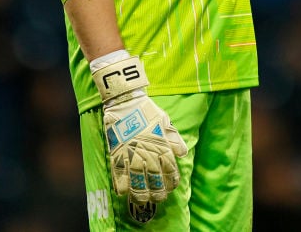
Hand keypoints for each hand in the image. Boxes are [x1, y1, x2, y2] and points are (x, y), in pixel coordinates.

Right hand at [92, 55, 187, 203]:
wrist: (125, 102)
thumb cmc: (147, 110)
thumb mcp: (165, 121)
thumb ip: (174, 139)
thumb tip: (183, 153)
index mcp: (162, 147)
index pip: (171, 171)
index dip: (172, 182)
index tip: (171, 187)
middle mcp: (149, 155)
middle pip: (156, 181)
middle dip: (158, 192)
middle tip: (158, 197)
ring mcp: (132, 156)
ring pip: (138, 183)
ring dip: (141, 194)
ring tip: (143, 199)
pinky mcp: (117, 156)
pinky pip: (119, 176)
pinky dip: (122, 187)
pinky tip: (124, 193)